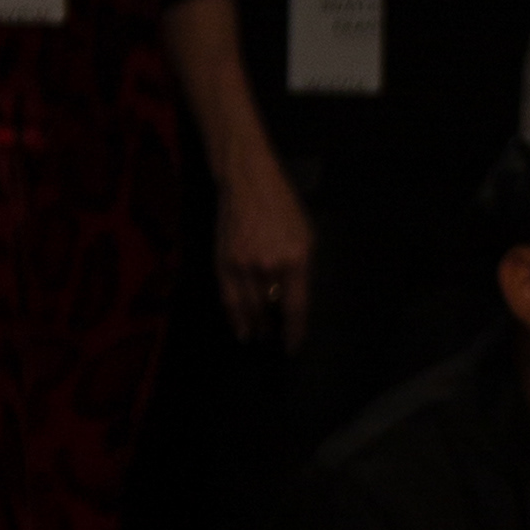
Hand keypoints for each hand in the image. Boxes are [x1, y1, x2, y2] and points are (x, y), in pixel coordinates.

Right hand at [214, 125, 316, 348]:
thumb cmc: (284, 207)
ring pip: (249, 308)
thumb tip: (295, 301)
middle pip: (270, 310)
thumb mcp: (306, 236)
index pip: (296, 307)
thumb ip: (302, 270)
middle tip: (275, 340)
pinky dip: (235, 318)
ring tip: (260, 337)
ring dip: (255, 327)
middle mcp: (269, 266)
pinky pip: (229, 299)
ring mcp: (243, 265)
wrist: (248, 183)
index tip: (293, 347)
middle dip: (273, 329)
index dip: (294, 331)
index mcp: (296, 259)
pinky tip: (241, 331)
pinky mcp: (222, 262)